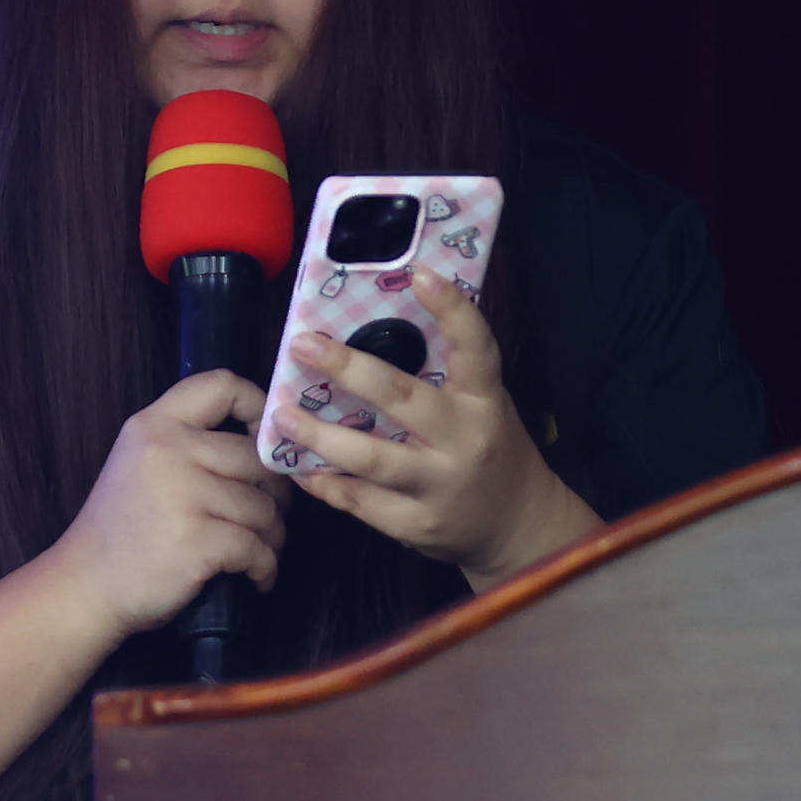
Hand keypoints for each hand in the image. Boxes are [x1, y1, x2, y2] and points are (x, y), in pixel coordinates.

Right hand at [46, 369, 287, 642]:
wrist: (84, 588)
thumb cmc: (121, 530)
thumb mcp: (139, 464)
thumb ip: (190, 443)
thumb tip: (266, 445)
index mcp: (154, 425)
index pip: (220, 385)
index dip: (258, 405)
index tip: (266, 440)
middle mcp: (168, 451)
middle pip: (256, 458)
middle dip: (275, 492)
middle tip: (269, 516)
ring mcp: (184, 495)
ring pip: (264, 507)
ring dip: (273, 534)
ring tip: (260, 550)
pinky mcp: (198, 540)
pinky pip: (257, 547)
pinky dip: (265, 566)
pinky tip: (256, 576)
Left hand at [274, 267, 599, 585]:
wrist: (517, 526)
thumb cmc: (490, 448)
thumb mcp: (483, 406)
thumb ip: (443, 377)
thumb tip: (376, 329)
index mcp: (485, 401)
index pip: (476, 347)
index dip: (452, 310)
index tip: (420, 274)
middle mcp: (464, 440)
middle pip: (401, 399)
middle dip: (347, 369)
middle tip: (303, 345)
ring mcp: (438, 485)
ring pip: (370, 458)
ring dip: (320, 435)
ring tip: (283, 416)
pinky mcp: (414, 524)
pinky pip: (359, 501)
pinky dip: (325, 483)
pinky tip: (298, 467)